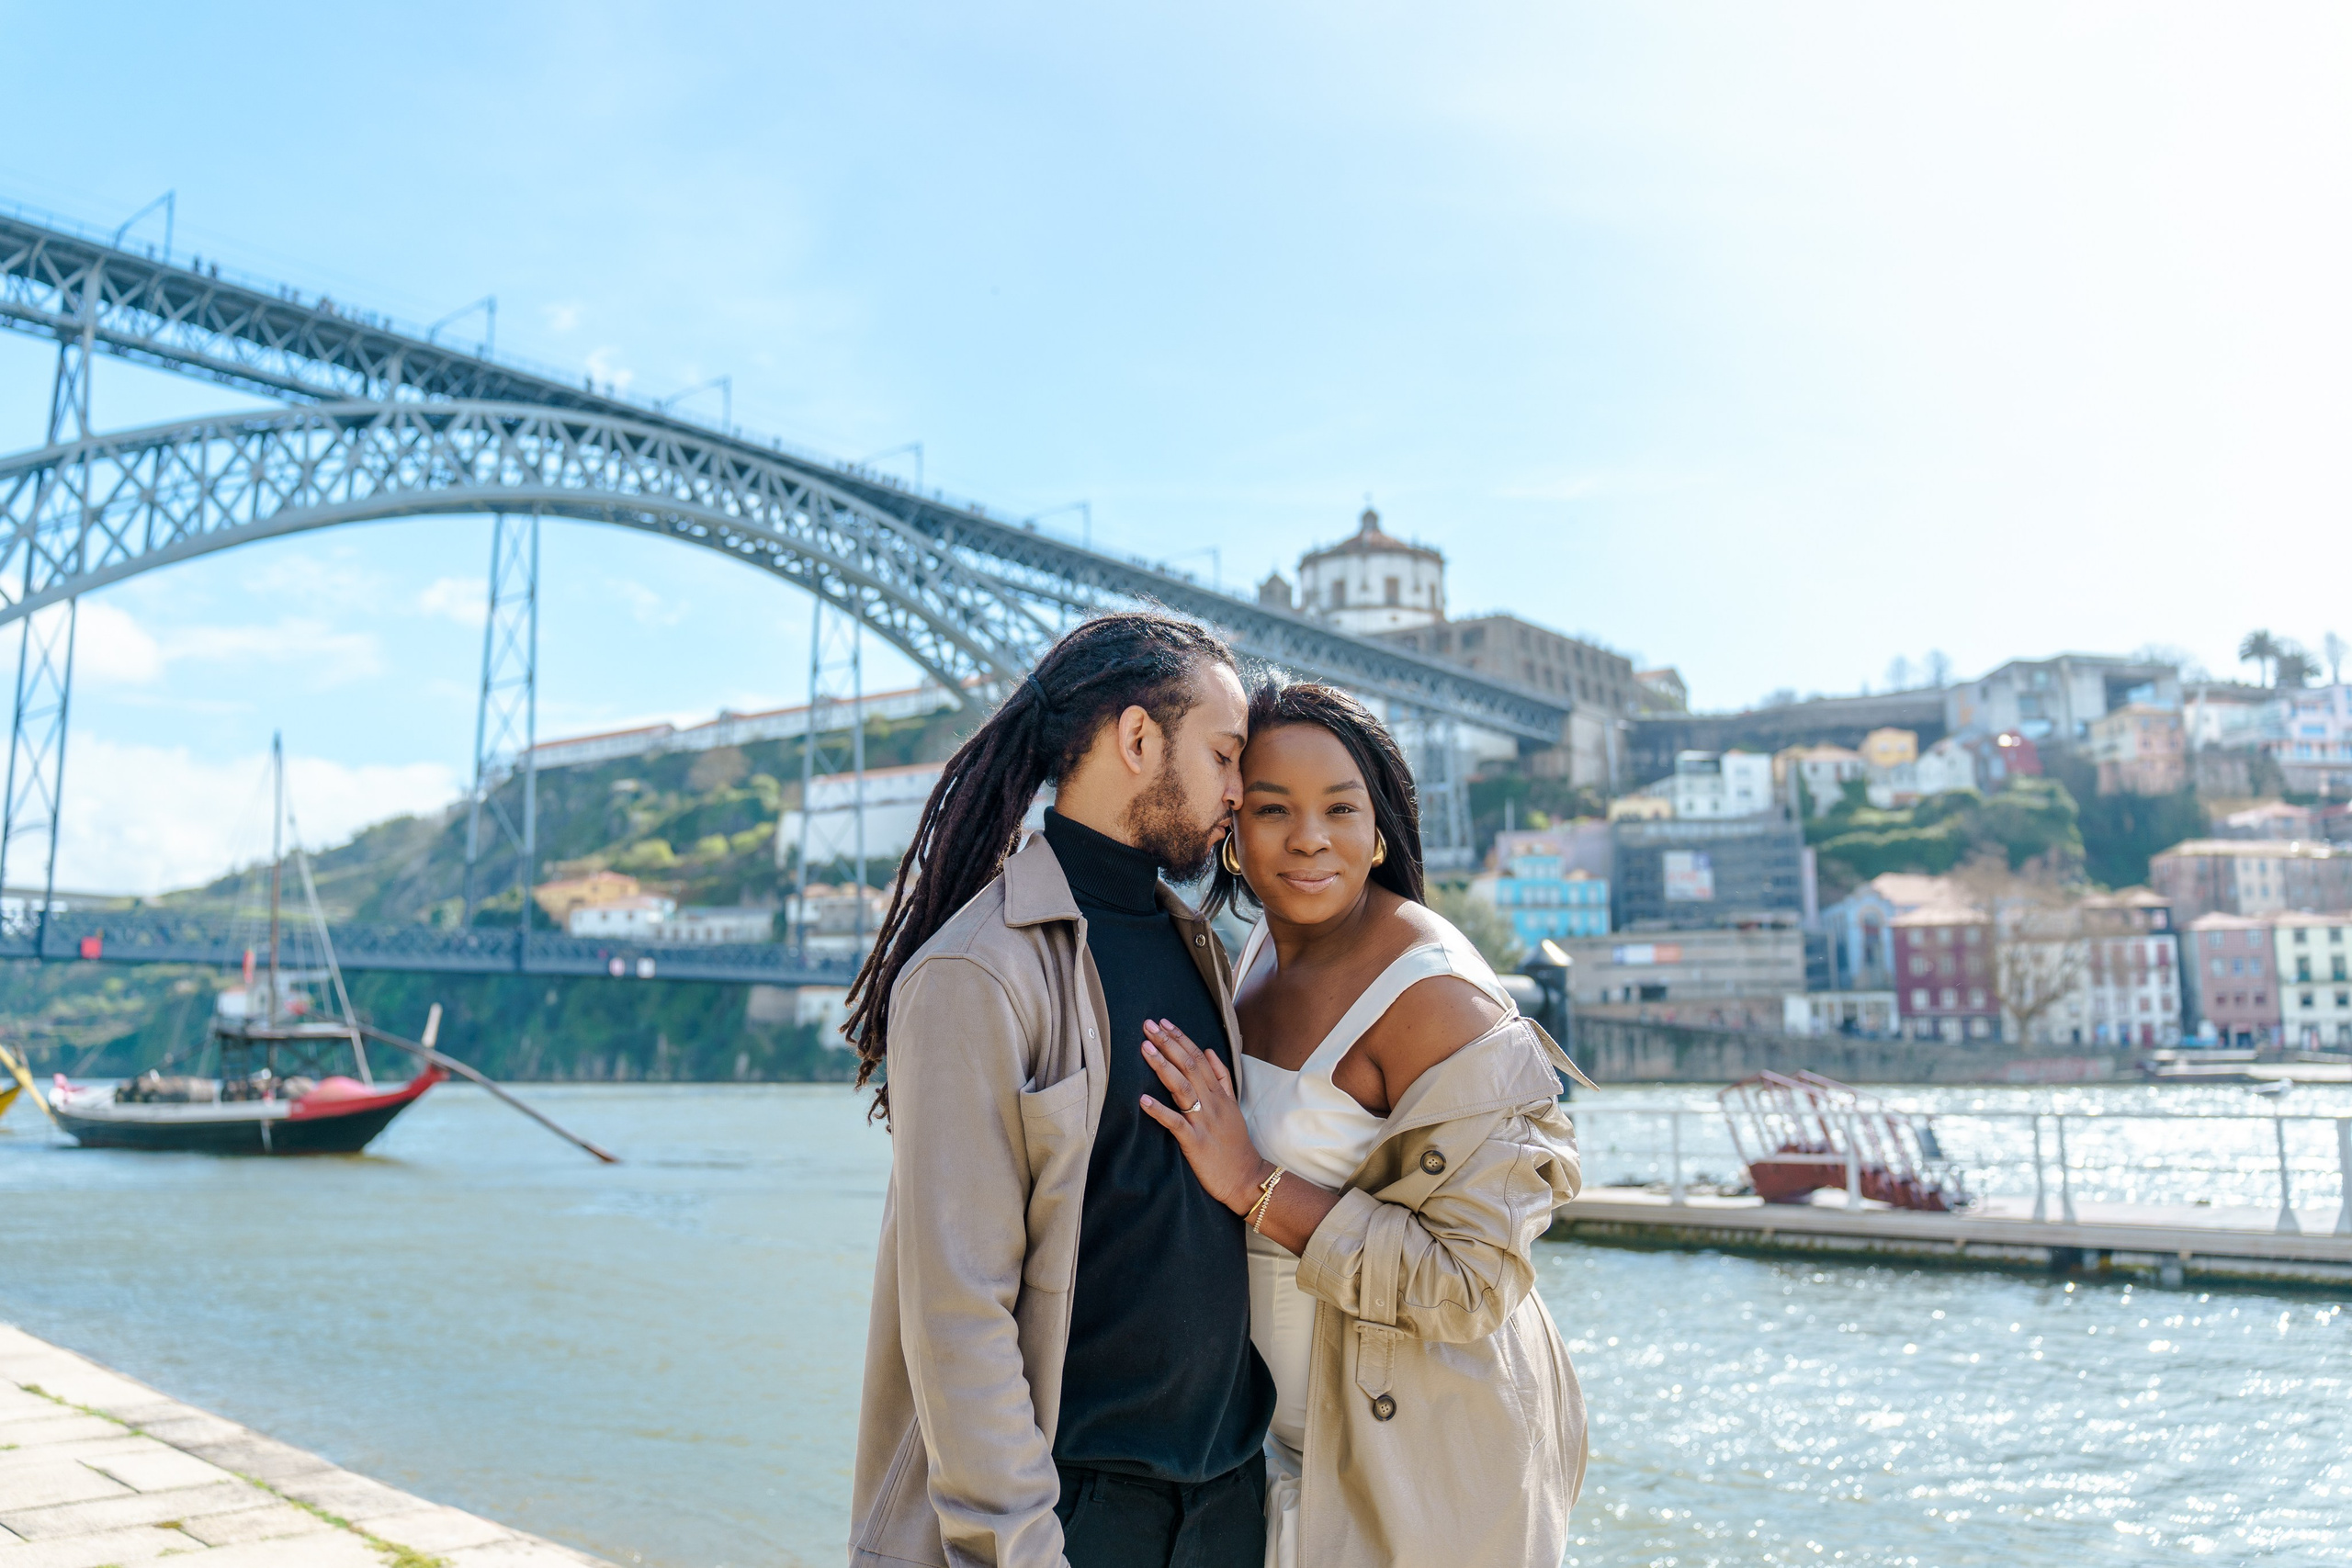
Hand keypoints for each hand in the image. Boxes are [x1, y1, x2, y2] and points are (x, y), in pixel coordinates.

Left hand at [1138, 1019, 1272, 1214]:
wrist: (1246, 1177)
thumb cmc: (1236, 1144)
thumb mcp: (1234, 1106)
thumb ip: (1222, 1078)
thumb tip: (1208, 1050)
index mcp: (1219, 1093)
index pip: (1198, 1057)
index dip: (1180, 1038)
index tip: (1162, 1023)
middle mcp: (1212, 1102)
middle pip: (1189, 1066)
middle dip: (1167, 1044)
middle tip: (1148, 1025)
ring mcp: (1204, 1122)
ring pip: (1182, 1087)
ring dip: (1162, 1066)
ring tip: (1145, 1049)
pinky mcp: (1195, 1143)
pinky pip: (1176, 1124)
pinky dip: (1159, 1111)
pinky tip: (1143, 1099)